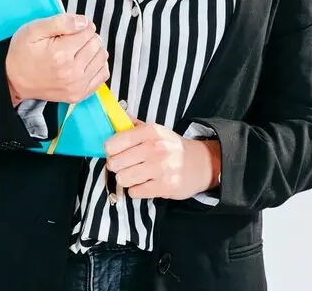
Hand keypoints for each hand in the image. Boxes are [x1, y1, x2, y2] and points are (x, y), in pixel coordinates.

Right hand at [4, 13, 109, 104]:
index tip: (68, 30)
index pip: (88, 30)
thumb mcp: (34, 29)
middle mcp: (71, 72)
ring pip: (102, 57)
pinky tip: (84, 62)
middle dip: (87, 37)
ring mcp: (76, 86)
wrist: (13, 80)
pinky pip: (102, 74)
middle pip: (97, 43)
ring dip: (93, 50)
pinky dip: (97, 65)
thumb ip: (61, 21)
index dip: (79, 26)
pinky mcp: (78, 95)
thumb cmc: (23, 53)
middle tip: (71, 40)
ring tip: (77, 51)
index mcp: (60, 54)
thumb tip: (84, 22)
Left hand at [103, 121, 220, 200]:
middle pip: (115, 163)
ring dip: (127, 179)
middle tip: (126, 165)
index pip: (113, 143)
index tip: (115, 152)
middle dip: (118, 166)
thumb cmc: (172, 147)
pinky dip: (137, 189)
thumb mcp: (156, 131)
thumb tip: (112, 118)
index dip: (110, 150)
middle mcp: (156, 148)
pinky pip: (135, 192)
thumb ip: (133, 125)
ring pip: (123, 179)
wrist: (201, 163)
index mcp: (151, 131)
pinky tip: (147, 183)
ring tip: (137, 174)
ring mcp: (161, 168)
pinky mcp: (165, 187)